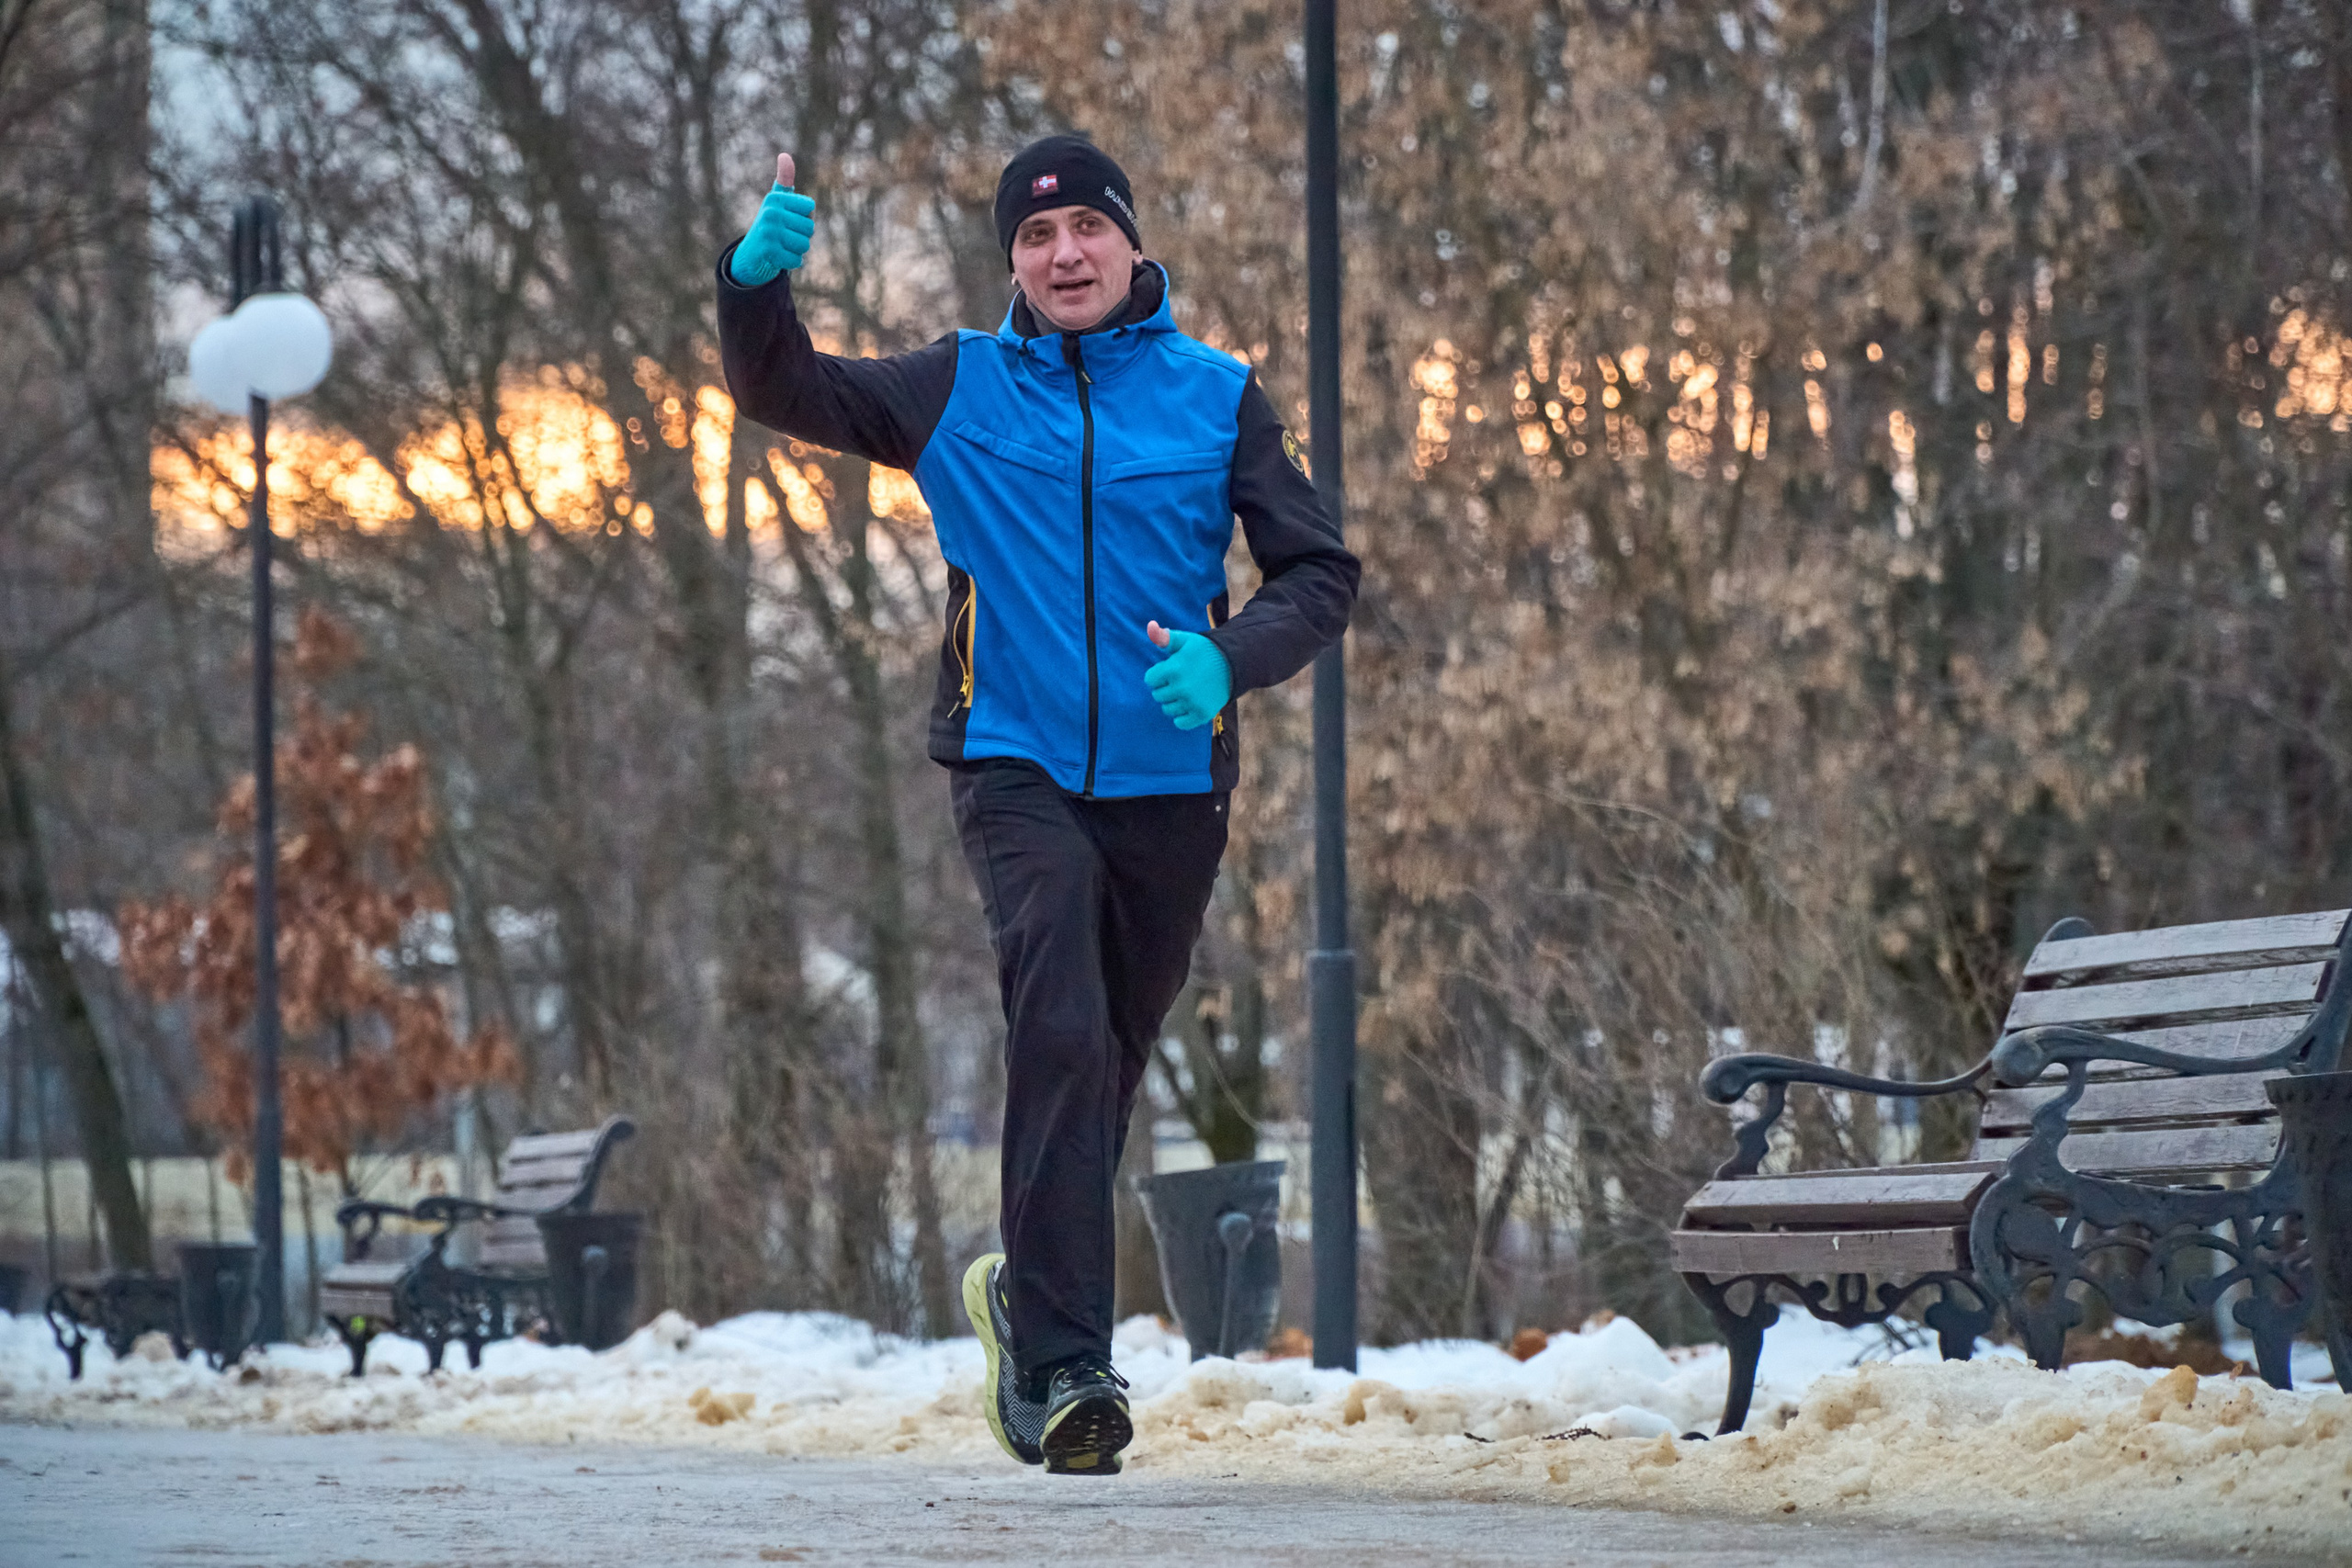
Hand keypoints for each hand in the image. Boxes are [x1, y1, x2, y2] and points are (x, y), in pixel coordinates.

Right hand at [729, 153, 815, 285]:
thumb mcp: (777, 201)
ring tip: (781, 246)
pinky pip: (796, 260)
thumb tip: (785, 156)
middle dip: (801, 236)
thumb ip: (784, 180)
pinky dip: (791, 262)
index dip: (804, 217)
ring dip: (796, 250)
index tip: (788, 219)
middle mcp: (770, 212)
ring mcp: (768, 232)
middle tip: (784, 236)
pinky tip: (779, 258)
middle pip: (809, 228)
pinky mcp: (768, 252)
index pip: (810, 208)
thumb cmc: (770, 224)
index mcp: (775, 198)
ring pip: (804, 245)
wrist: (751, 254)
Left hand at [1144, 620, 1230, 730]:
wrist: (1234, 663)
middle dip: (1165, 687)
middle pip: (1158, 695)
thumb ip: (1165, 637)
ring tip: (1186, 691)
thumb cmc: (1206, 651)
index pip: (1150, 680)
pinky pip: (1180, 723)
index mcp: (1173, 668)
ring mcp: (1192, 702)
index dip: (1159, 674)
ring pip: (1168, 710)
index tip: (1171, 669)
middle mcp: (1181, 687)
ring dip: (1173, 702)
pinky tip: (1189, 705)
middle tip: (1181, 680)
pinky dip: (1182, 717)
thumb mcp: (1186, 640)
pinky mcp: (1202, 714)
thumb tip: (1150, 626)